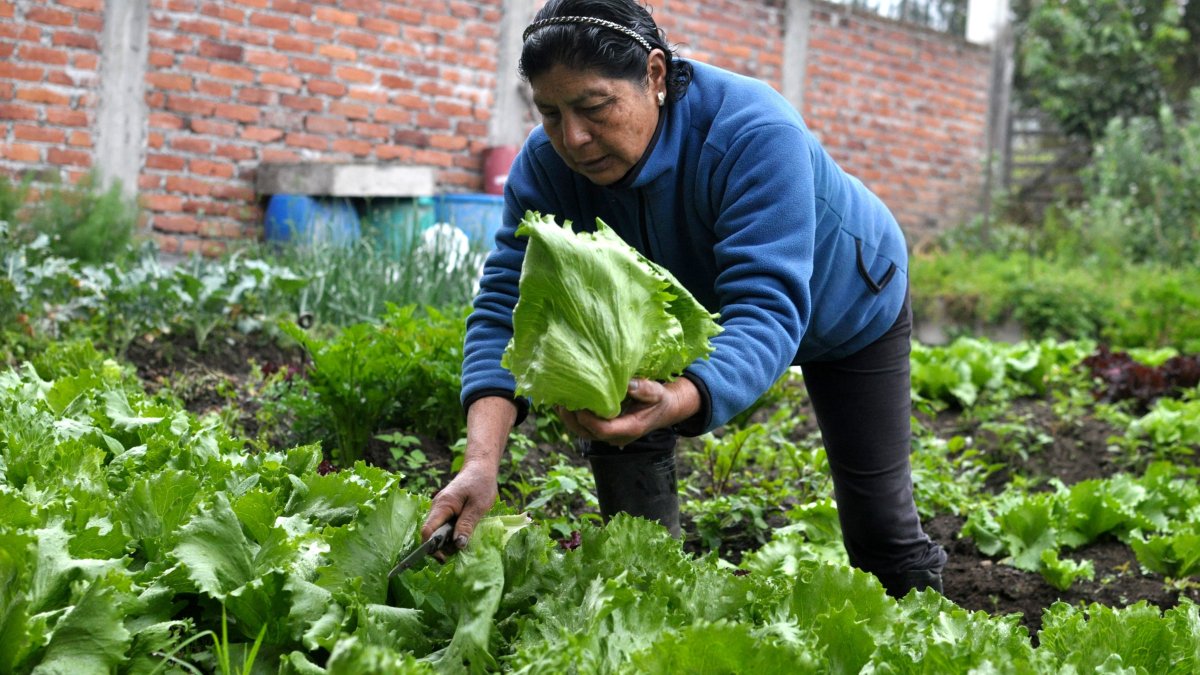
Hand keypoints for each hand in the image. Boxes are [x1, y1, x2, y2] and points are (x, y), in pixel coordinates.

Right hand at [421, 461, 498, 561]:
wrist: (480, 468)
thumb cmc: (481, 484)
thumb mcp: (478, 507)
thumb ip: (466, 525)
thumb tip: (458, 545)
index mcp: (443, 505)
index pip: (428, 530)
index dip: (431, 547)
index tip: (444, 558)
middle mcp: (437, 507)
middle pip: (431, 534)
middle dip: (442, 547)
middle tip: (459, 552)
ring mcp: (440, 509)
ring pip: (437, 531)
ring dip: (447, 542)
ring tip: (464, 543)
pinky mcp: (446, 511)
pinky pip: (443, 526)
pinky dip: (451, 534)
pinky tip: (463, 535)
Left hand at [557, 377, 699, 446]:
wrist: (664, 410)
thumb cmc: (660, 399)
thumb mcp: (657, 392)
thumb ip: (644, 389)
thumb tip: (628, 384)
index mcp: (630, 428)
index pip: (603, 430)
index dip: (588, 420)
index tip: (578, 405)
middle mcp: (617, 436)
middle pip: (588, 434)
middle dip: (572, 419)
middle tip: (560, 401)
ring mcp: (609, 435)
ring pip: (583, 432)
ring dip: (569, 418)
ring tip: (557, 400)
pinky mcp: (604, 429)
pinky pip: (584, 427)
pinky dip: (573, 416)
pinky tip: (563, 402)